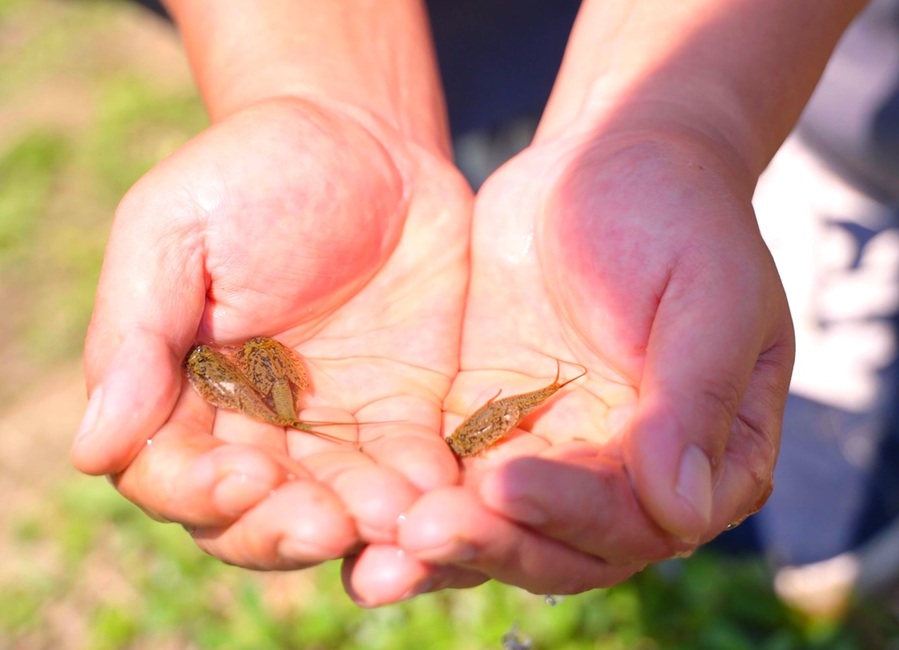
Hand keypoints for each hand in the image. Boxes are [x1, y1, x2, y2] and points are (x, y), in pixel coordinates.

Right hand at [71, 99, 474, 583]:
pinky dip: (425, 489)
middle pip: (256, 514)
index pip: (172, 474)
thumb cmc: (254, 172)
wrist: (367, 145)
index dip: (203, 491)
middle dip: (288, 529)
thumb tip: (93, 448)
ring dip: (364, 524)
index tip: (247, 475)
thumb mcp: (175, 229)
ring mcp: (333, 427)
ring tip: (396, 519)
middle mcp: (253, 426)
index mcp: (180, 392)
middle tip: (330, 525)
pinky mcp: (403, 413)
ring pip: (338, 505)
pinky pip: (413, 468)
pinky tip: (444, 494)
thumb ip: (136, 334)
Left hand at [394, 125, 793, 594]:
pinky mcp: (488, 423)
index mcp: (700, 458)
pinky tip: (356, 512)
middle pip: (556, 542)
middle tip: (421, 533)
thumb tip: (680, 514)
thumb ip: (693, 399)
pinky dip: (409, 499)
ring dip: (440, 544)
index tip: (506, 484)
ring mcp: (551, 452)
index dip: (572, 513)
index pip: (635, 518)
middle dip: (492, 542)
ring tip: (372, 560)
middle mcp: (625, 475)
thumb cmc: (679, 216)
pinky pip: (449, 475)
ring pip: (497, 523)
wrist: (610, 160)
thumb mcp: (706, 296)